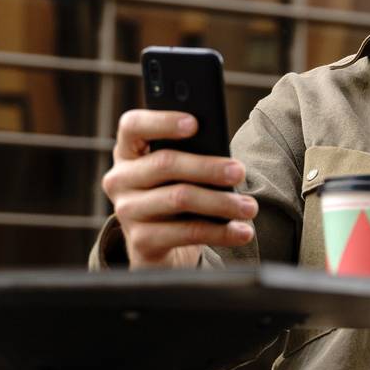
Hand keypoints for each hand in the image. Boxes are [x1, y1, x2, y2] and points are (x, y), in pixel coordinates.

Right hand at [102, 109, 256, 268]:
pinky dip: (220, 232)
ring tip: (249, 207)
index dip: (162, 122)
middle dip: (208, 167)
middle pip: (164, 163)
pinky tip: (241, 232)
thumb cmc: (176, 194)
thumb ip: (191, 155)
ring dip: (221, 202)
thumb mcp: (179, 171)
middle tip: (239, 171)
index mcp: (128, 151)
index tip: (195, 123)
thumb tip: (225, 158)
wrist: (162, 248)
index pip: (133, 125)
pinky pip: (186, 232)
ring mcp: (127, 211)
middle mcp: (120, 179)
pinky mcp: (141, 242)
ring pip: (179, 198)